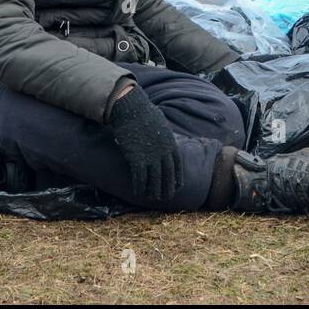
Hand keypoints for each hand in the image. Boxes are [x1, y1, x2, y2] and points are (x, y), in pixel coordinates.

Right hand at [107, 85, 182, 201]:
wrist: (131, 110)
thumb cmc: (144, 113)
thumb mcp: (162, 124)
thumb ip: (165, 136)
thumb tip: (166, 140)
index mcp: (170, 143)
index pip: (177, 165)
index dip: (177, 177)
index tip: (177, 186)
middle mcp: (163, 152)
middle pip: (168, 175)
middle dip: (168, 188)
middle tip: (166, 198)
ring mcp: (151, 156)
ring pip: (155, 179)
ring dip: (154, 191)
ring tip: (152, 198)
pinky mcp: (137, 158)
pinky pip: (140, 177)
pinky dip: (140, 186)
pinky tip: (138, 192)